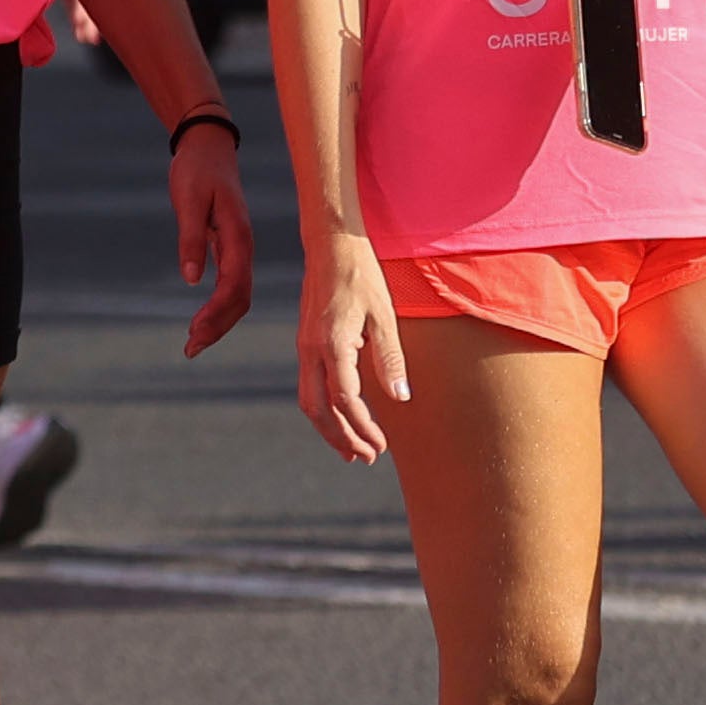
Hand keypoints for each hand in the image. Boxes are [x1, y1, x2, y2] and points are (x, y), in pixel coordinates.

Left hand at [168, 119, 253, 355]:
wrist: (207, 147)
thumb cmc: (196, 170)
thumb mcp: (187, 200)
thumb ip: (191, 238)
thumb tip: (191, 279)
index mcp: (238, 236)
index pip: (233, 285)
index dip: (216, 312)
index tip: (194, 333)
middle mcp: (243, 246)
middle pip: (240, 298)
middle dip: (218, 326)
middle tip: (190, 350)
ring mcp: (238, 248)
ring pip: (237, 295)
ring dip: (219, 321)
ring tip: (193, 343)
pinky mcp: (229, 247)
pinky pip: (230, 284)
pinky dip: (218, 306)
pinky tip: (202, 320)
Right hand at [294, 235, 405, 463]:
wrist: (331, 245)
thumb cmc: (362, 276)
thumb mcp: (385, 316)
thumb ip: (391, 359)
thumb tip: (401, 398)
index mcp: (331, 344)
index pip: (345, 399)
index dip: (363, 427)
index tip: (382, 445)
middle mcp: (311, 349)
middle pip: (317, 409)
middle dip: (340, 438)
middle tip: (365, 459)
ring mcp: (305, 346)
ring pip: (308, 400)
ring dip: (329, 428)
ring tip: (353, 447)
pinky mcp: (306, 343)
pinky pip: (310, 385)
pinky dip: (324, 408)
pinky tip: (343, 415)